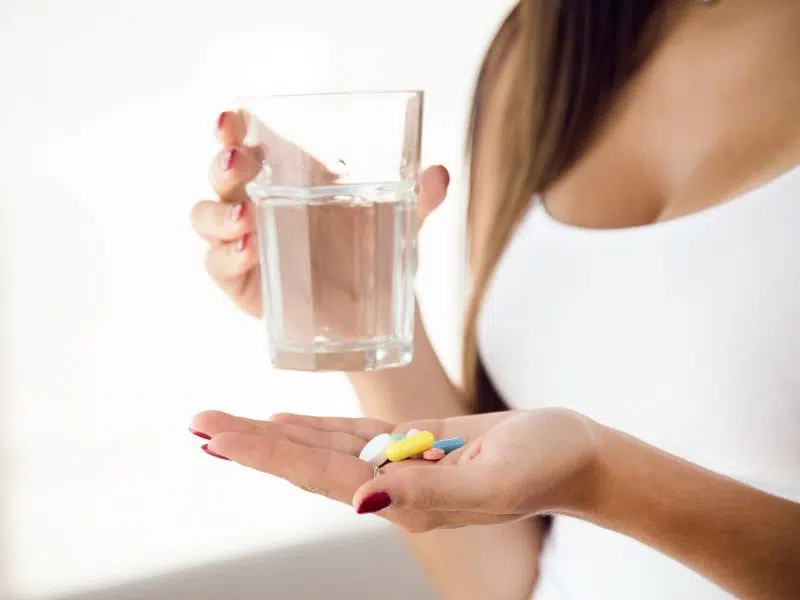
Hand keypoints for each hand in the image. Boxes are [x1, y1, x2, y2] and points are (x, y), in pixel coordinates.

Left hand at [189, 408, 599, 531]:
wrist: (574, 455)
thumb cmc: (545, 463)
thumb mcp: (492, 477)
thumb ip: (427, 489)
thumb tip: (363, 500)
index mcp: (405, 498)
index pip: (319, 475)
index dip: (266, 455)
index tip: (217, 439)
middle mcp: (391, 486)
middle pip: (306, 462)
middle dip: (250, 444)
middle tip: (198, 424)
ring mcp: (400, 463)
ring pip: (321, 447)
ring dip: (271, 435)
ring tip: (223, 424)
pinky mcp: (414, 442)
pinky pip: (352, 435)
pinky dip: (313, 428)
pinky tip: (284, 422)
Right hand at [190, 110, 449, 318]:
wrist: (368, 311)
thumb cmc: (370, 251)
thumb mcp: (398, 223)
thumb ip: (418, 199)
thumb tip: (439, 175)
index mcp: (284, 177)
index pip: (245, 141)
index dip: (229, 127)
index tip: (232, 117)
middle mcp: (253, 202)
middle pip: (220, 175)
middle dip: (222, 165)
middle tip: (240, 164)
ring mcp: (239, 242)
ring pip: (205, 217)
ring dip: (218, 213)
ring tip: (246, 217)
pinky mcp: (236, 280)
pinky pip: (215, 264)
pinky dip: (226, 256)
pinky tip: (250, 250)